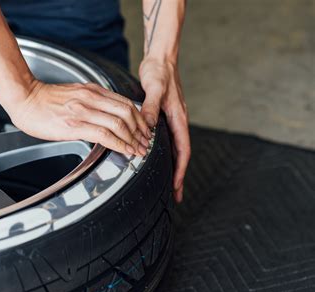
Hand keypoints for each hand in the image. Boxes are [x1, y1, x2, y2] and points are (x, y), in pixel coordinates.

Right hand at [11, 80, 151, 155]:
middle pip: (127, 113)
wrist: (25, 98)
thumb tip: (106, 115)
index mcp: (92, 91)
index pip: (125, 103)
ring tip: (138, 150)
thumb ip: (92, 101)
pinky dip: (119, 144)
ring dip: (133, 139)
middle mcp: (91, 98)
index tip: (143, 131)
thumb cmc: (45, 100)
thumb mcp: (74, 94)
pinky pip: (104, 134)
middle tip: (145, 142)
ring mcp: (83, 111)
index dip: (139, 119)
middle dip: (140, 130)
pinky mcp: (74, 125)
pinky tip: (125, 150)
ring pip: (119, 124)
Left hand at [139, 58, 190, 202]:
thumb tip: (148, 127)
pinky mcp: (163, 116)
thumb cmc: (160, 72)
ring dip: (171, 165)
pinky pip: (165, 139)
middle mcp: (176, 121)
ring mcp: (170, 120)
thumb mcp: (155, 89)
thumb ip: (151, 108)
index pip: (183, 150)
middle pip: (179, 154)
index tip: (178, 186)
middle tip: (175, 193)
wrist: (161, 59)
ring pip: (172, 148)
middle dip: (178, 175)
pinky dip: (162, 152)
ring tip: (166, 182)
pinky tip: (155, 158)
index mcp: (178, 118)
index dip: (181, 170)